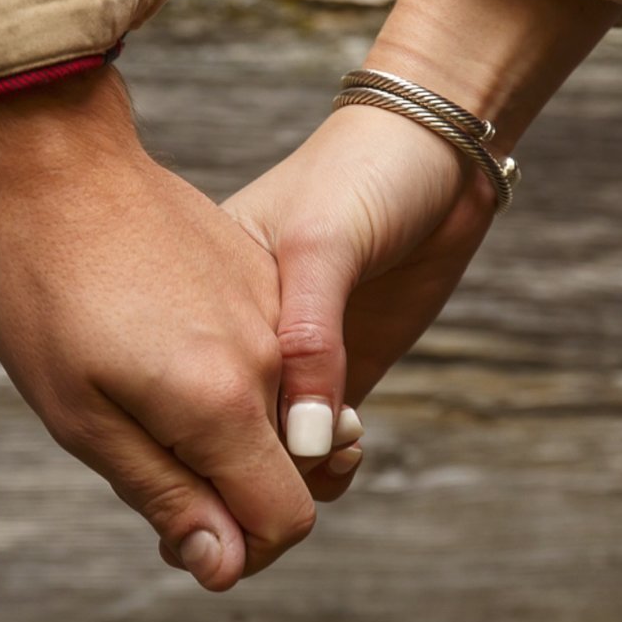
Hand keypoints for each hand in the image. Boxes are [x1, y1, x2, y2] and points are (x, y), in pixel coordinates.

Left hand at [0, 67, 315, 590]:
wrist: (59, 162)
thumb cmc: (49, 294)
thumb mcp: (81, 417)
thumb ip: (165, 493)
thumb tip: (225, 565)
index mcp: (223, 401)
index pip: (285, 518)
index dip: (239, 547)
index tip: (179, 528)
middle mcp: (268, 355)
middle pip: (285, 469)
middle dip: (228, 489)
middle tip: (139, 450)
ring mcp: (269, 304)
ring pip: (275, 410)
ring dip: (227, 428)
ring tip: (140, 389)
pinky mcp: (261, 268)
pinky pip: (268, 352)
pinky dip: (231, 372)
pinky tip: (160, 338)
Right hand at [221, 103, 498, 489]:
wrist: (437, 152)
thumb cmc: (362, 174)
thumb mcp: (322, 243)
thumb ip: (309, 340)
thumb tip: (302, 442)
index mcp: (209, 291)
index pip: (184, 386)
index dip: (200, 438)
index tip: (230, 467)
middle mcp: (241, 334)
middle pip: (221, 429)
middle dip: (243, 467)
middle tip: (289, 469)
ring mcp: (293, 358)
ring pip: (271, 448)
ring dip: (296, 470)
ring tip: (335, 450)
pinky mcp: (339, 372)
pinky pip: (319, 445)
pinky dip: (328, 463)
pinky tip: (349, 446)